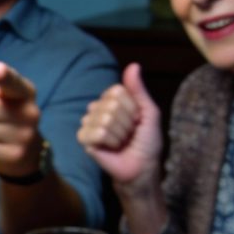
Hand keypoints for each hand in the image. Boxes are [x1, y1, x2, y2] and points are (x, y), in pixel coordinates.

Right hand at [76, 63, 162, 187]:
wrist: (141, 167)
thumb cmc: (146, 142)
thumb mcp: (149, 112)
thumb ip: (139, 90)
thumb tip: (133, 65)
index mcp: (112, 100)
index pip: (117, 91)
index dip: (132, 108)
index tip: (137, 121)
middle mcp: (98, 109)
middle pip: (111, 105)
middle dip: (126, 123)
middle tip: (129, 134)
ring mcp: (89, 123)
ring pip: (104, 119)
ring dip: (119, 135)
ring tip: (121, 142)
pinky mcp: (84, 139)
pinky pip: (96, 132)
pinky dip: (109, 142)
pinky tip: (110, 148)